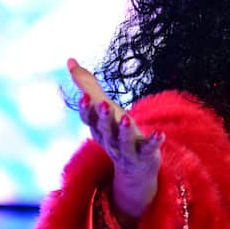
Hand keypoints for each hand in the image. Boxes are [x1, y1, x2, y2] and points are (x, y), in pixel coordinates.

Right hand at [68, 58, 163, 221]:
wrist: (135, 168)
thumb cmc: (117, 131)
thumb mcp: (102, 109)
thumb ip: (87, 85)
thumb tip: (69, 60)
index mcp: (98, 128)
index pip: (88, 119)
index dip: (85, 109)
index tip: (84, 95)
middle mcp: (109, 140)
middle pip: (104, 130)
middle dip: (103, 117)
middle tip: (104, 103)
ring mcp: (126, 151)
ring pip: (123, 142)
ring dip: (124, 131)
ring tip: (127, 118)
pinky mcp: (145, 156)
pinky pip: (148, 150)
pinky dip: (154, 142)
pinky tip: (160, 133)